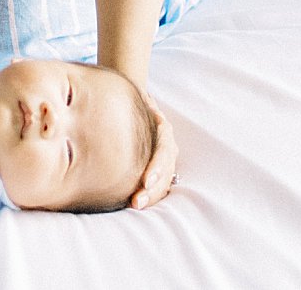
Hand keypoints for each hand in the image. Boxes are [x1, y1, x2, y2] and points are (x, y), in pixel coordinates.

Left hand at [129, 90, 178, 208]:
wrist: (138, 105)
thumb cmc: (133, 102)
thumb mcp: (136, 97)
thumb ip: (138, 99)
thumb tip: (140, 95)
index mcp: (163, 130)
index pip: (163, 151)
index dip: (157, 167)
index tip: (146, 181)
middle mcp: (168, 146)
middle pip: (164, 172)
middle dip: (151, 189)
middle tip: (136, 202)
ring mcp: (166, 159)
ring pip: (163, 182)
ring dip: (151, 196)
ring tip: (135, 205)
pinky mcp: (159, 169)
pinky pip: (158, 186)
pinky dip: (150, 196)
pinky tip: (138, 204)